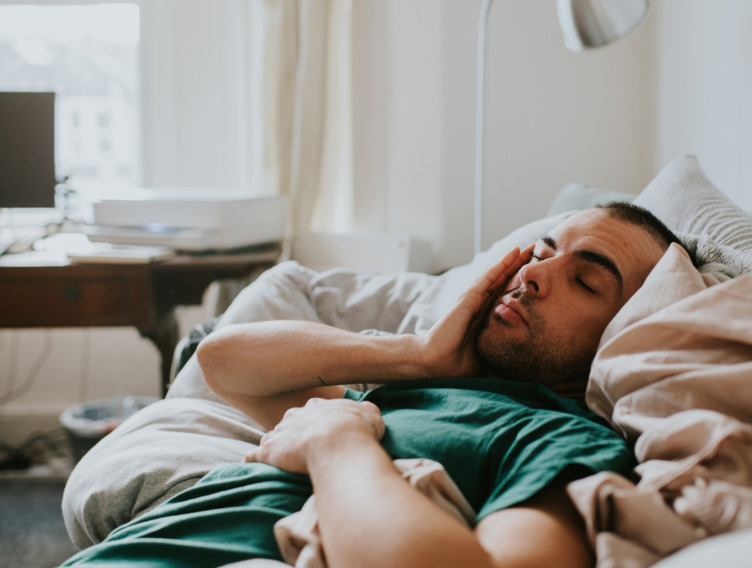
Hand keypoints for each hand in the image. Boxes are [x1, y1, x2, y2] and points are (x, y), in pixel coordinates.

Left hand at [244, 397, 384, 474]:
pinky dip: (253, 459)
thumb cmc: (357, 428)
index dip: (315, 423)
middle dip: (293, 433)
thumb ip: (364, 411)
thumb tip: (365, 413)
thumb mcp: (370, 413)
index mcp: (318, 407)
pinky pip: (254, 455)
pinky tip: (253, 466)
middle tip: (302, 449)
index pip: (311, 412)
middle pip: (290, 423)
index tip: (320, 433)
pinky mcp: (268, 451)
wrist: (337, 441)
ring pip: (272, 438)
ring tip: (280, 461)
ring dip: (275, 447)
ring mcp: (280, 432)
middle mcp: (296, 415)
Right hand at [415, 245, 533, 377]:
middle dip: (518, 266)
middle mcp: (478, 305)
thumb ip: (502, 362)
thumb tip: (523, 374)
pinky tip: (512, 254)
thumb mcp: (487, 361)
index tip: (535, 275)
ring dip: (512, 260)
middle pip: (502, 281)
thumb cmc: (455, 364)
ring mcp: (472, 300)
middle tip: (537, 251)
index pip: (504, 296)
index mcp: (483, 318)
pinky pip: (486, 279)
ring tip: (527, 247)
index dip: (519, 283)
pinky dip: (500, 265)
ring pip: (496, 275)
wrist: (433, 363)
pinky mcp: (467, 299)